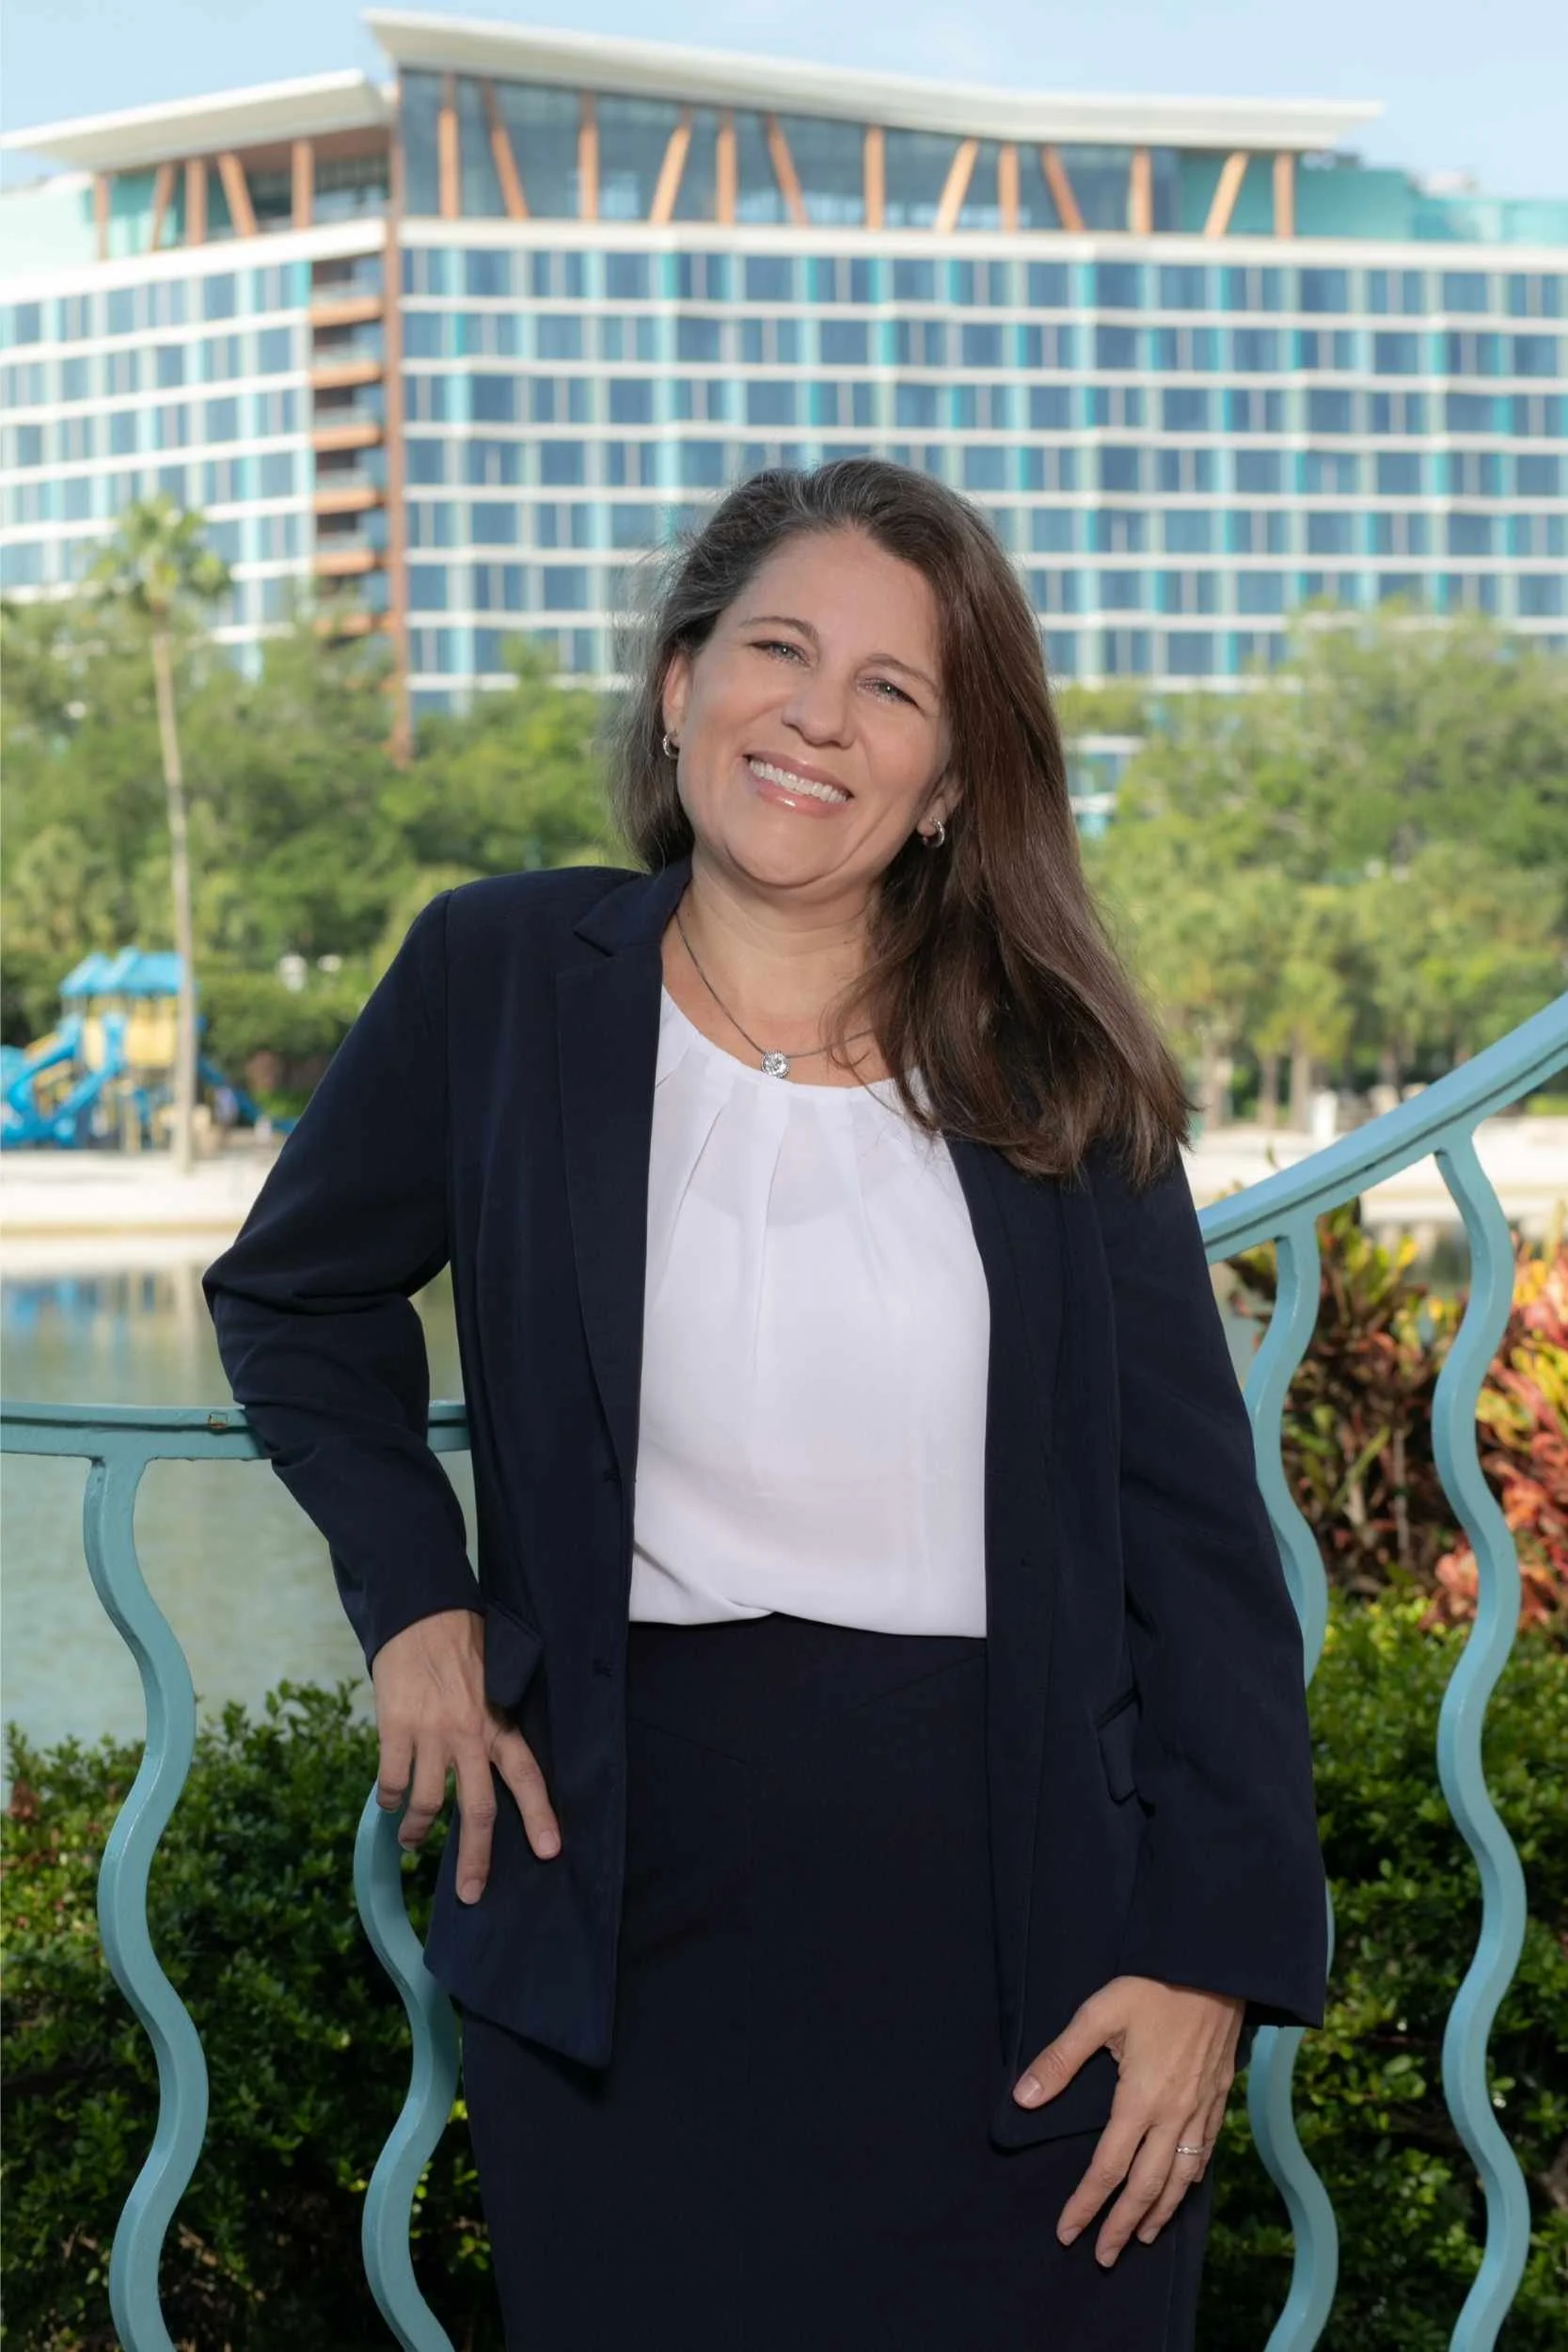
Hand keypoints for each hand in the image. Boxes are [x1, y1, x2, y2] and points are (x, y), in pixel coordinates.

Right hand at [371, 1607, 561, 1902]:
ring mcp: (431, 1734)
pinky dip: (390, 1800)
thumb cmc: (465, 1641)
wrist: (421, 1611)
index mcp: (500, 1722)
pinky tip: (390, 1805)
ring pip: (429, 1804)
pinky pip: (392, 1781)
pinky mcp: (395, 1729)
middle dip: (475, 1859)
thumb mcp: (497, 1678)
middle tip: (472, 1893)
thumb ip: (498, 1719)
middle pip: (478, 1810)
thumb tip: (500, 1759)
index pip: (527, 1777)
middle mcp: (469, 1735)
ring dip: (419, 1831)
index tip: (549, 1852)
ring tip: (413, 1842)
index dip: (539, 1816)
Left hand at [1012, 1976, 1242, 2264]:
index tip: (1067, 2232)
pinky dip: (1189, 2183)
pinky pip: (1203, 2156)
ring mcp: (1200, 2112)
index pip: (1108, 2169)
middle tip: (1102, 2256)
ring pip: (1180, 2180)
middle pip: (1146, 2188)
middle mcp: (1173, 2117)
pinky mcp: (1218, 2101)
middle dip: (1122, 2227)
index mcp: (1140, 2100)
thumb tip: (1024, 2098)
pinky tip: (1181, 2190)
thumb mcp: (1098, 2014)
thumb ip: (1060, 2059)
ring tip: (1142, 2238)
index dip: (1086, 2204)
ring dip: (1159, 2214)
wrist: (1214, 1970)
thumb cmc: (1152, 1989)